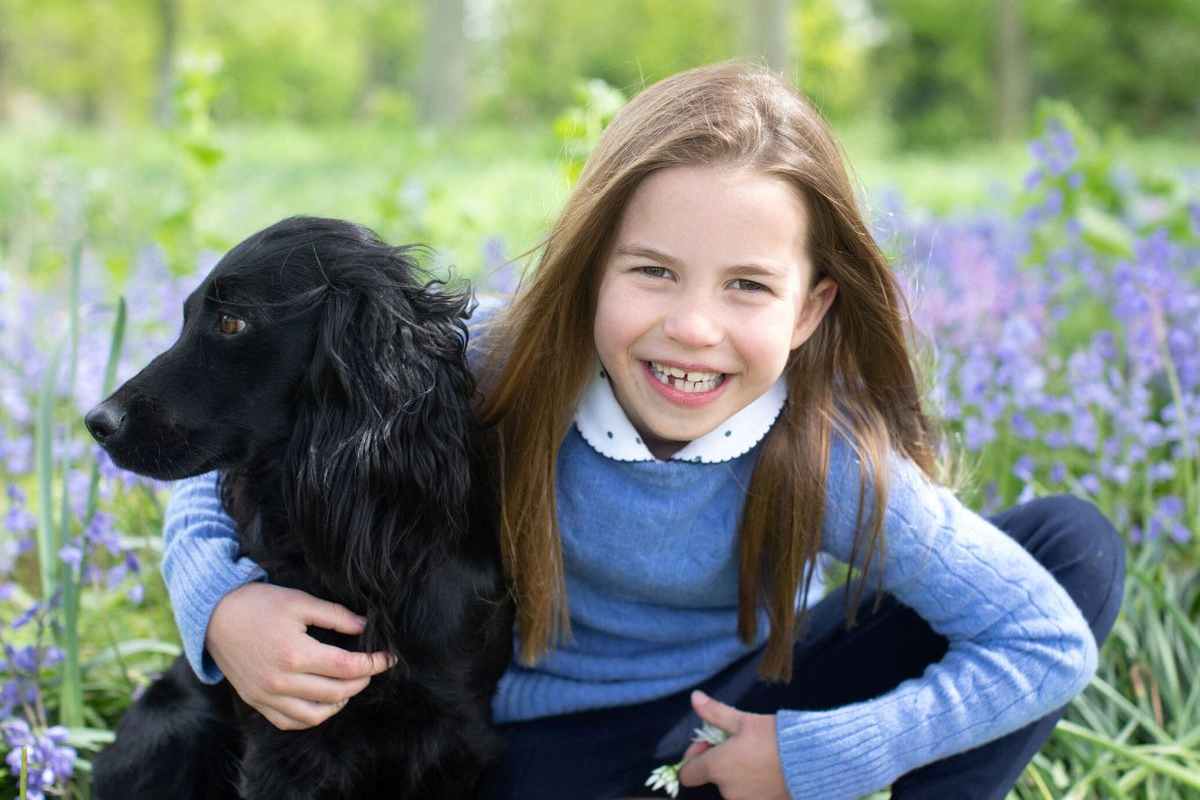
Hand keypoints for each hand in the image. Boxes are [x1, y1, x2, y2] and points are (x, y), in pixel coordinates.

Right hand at [206, 583, 392, 730]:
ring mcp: (267, 696)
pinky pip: (290, 722)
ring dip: (340, 702)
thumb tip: (365, 626)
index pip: (347, 667)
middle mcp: (281, 681)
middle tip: (371, 667)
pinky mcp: (256, 702)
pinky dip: (312, 716)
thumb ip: (336, 615)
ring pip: (315, 715)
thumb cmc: (259, 605)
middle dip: (361, 680)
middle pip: (336, 692)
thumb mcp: (300, 601)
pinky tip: (324, 700)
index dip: (373, 663)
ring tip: (349, 685)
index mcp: (295, 654)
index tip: (389, 657)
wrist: (214, 617)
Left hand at [677, 690, 789, 799]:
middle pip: (713, 779)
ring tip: (757, 757)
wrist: (812, 763)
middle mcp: (726, 791)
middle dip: (721, 763)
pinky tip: (769, 772)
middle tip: (739, 746)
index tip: (711, 744)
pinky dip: (754, 786)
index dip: (694, 758)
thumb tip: (694, 697)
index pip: (687, 774)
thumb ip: (715, 713)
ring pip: (732, 788)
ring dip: (738, 775)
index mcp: (717, 768)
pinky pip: (750, 795)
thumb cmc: (775, 738)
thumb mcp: (744, 720)